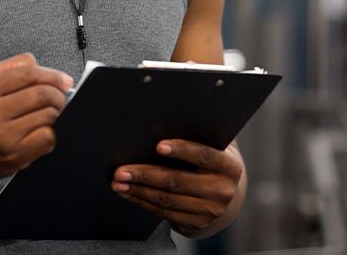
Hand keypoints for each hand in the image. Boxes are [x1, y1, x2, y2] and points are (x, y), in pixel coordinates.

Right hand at [0, 53, 72, 182]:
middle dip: (58, 94)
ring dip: (55, 113)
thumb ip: (9, 67)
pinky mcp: (14, 157)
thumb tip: (38, 64)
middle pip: (41, 95)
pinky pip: (47, 138)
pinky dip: (50, 132)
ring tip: (47, 113)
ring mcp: (3, 138)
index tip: (64, 79)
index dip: (51, 74)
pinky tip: (39, 130)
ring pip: (48, 116)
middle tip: (60, 96)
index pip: (27, 74)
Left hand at [112, 140, 243, 234]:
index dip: (182, 150)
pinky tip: (129, 193)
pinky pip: (164, 213)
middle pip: (178, 181)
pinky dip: (143, 202)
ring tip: (118, 182)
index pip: (204, 155)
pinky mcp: (195, 223)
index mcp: (229, 166)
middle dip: (146, 175)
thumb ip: (197, 136)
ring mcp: (209, 210)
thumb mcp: (213, 147)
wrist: (226, 193)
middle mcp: (222, 190)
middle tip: (121, 170)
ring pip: (167, 199)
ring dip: (138, 190)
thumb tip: (162, 123)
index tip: (158, 145)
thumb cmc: (211, 160)